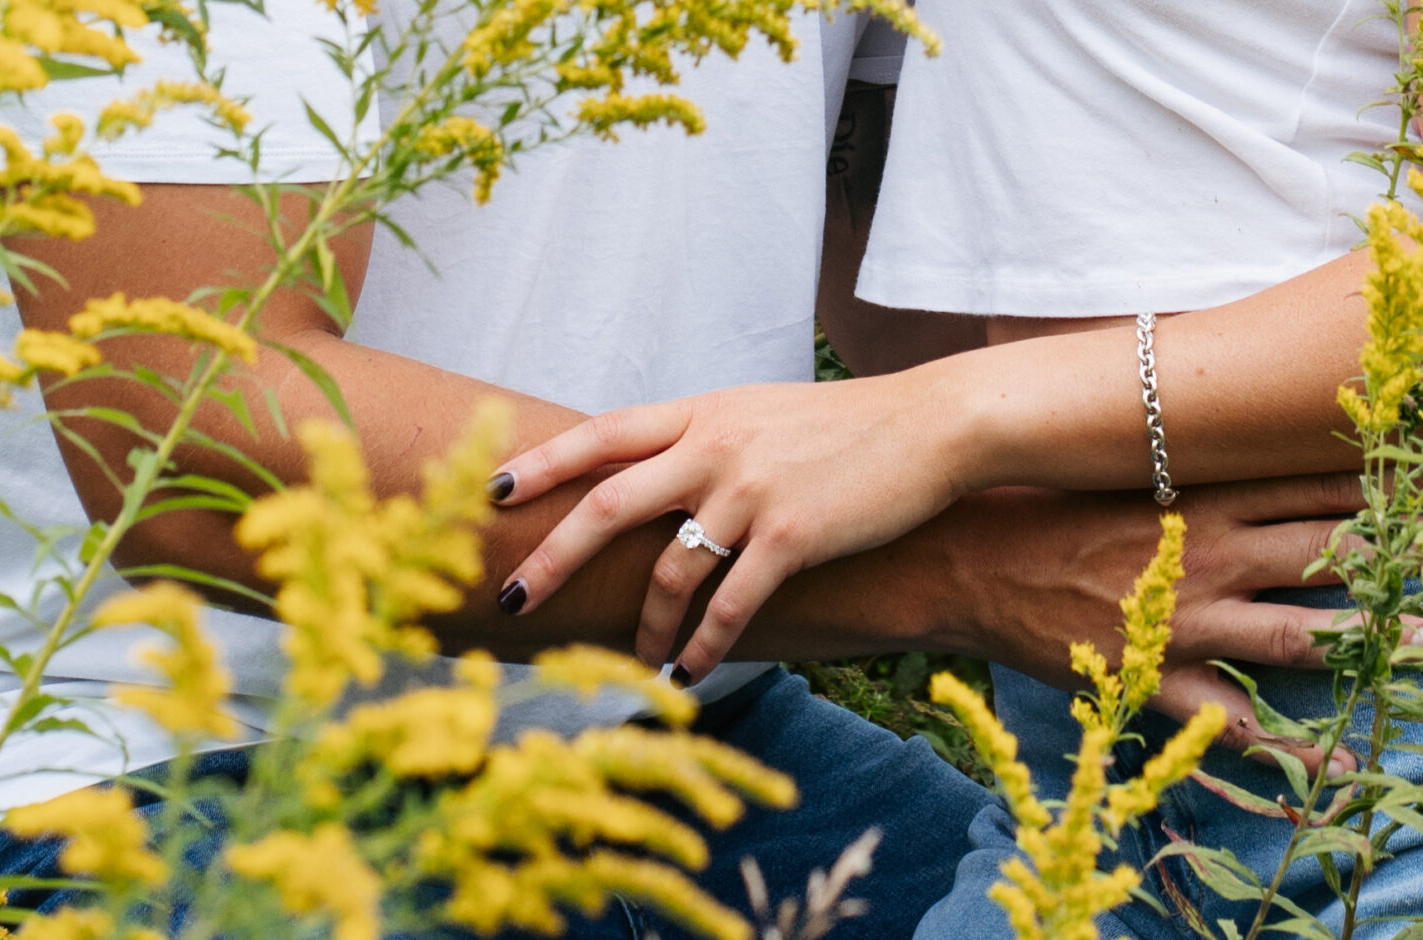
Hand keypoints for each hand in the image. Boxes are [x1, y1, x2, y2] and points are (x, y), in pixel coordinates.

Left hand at [489, 372, 971, 676]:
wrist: (930, 425)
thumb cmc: (846, 424)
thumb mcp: (760, 412)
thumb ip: (703, 435)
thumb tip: (653, 469)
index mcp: (701, 413)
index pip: (602, 434)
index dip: (542, 462)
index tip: (492, 492)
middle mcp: (714, 447)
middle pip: (607, 504)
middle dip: (552, 557)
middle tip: (514, 600)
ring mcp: (750, 490)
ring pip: (668, 569)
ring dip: (646, 625)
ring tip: (637, 661)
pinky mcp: (792, 535)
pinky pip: (729, 604)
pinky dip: (702, 645)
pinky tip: (688, 672)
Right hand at [936, 462, 1422, 773]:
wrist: (962, 561)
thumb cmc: (1037, 500)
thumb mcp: (1108, 455)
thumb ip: (1170, 435)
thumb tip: (1206, 383)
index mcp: (1199, 494)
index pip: (1315, 480)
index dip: (1393, 474)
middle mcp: (1210, 555)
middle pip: (1333, 548)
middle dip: (1419, 545)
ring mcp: (1187, 619)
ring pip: (1304, 629)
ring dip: (1380, 634)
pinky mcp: (1156, 674)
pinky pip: (1231, 718)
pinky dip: (1285, 745)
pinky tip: (1338, 759)